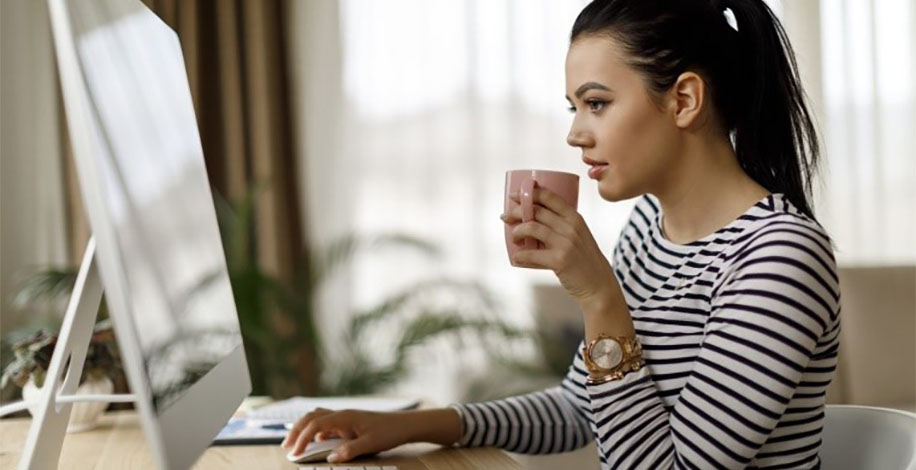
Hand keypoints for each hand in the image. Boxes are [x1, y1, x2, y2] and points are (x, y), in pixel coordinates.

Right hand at [281, 408, 408, 462]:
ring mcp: (344, 418)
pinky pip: (326, 423)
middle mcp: (342, 414)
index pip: (315, 424)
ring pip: (317, 418)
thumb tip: (330, 458)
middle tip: (286, 447)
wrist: (403, 425)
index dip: (302, 438)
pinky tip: (314, 441)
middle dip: (296, 430)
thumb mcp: (371, 444)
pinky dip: (315, 430)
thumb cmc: (389, 432)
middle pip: (311, 417)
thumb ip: (350, 450)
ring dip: (303, 428)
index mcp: (345, 417)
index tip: (294, 452)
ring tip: (294, 442)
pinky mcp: (347, 423)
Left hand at [502, 186, 620, 307]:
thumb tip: (531, 220)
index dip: (529, 193)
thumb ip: (562, 226)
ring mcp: (566, 243)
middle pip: (536, 210)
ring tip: (514, 237)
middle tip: (506, 217)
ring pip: (532, 227)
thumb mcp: (579, 236)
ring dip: (517, 231)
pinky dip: (520, 255)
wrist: (598, 285)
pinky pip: (531, 253)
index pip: (549, 197)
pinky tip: (516, 257)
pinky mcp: (560, 260)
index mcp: (575, 218)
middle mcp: (571, 227)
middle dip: (516, 211)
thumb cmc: (584, 261)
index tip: (514, 195)